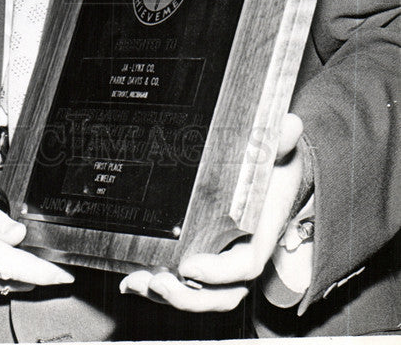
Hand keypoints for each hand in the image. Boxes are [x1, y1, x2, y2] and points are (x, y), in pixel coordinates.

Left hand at [119, 113, 305, 311]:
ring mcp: (221, 263)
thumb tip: (290, 123)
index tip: (190, 266)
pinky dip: (157, 287)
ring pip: (200, 294)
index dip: (219, 272)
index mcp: (260, 235)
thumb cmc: (273, 168)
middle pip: (220, 294)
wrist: (274, 177)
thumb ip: (279, 142)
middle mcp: (240, 256)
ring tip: (138, 283)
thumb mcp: (278, 152)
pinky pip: (183, 284)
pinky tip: (131, 281)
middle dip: (188, 296)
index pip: (245, 265)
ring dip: (168, 295)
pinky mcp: (202, 260)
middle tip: (159, 283)